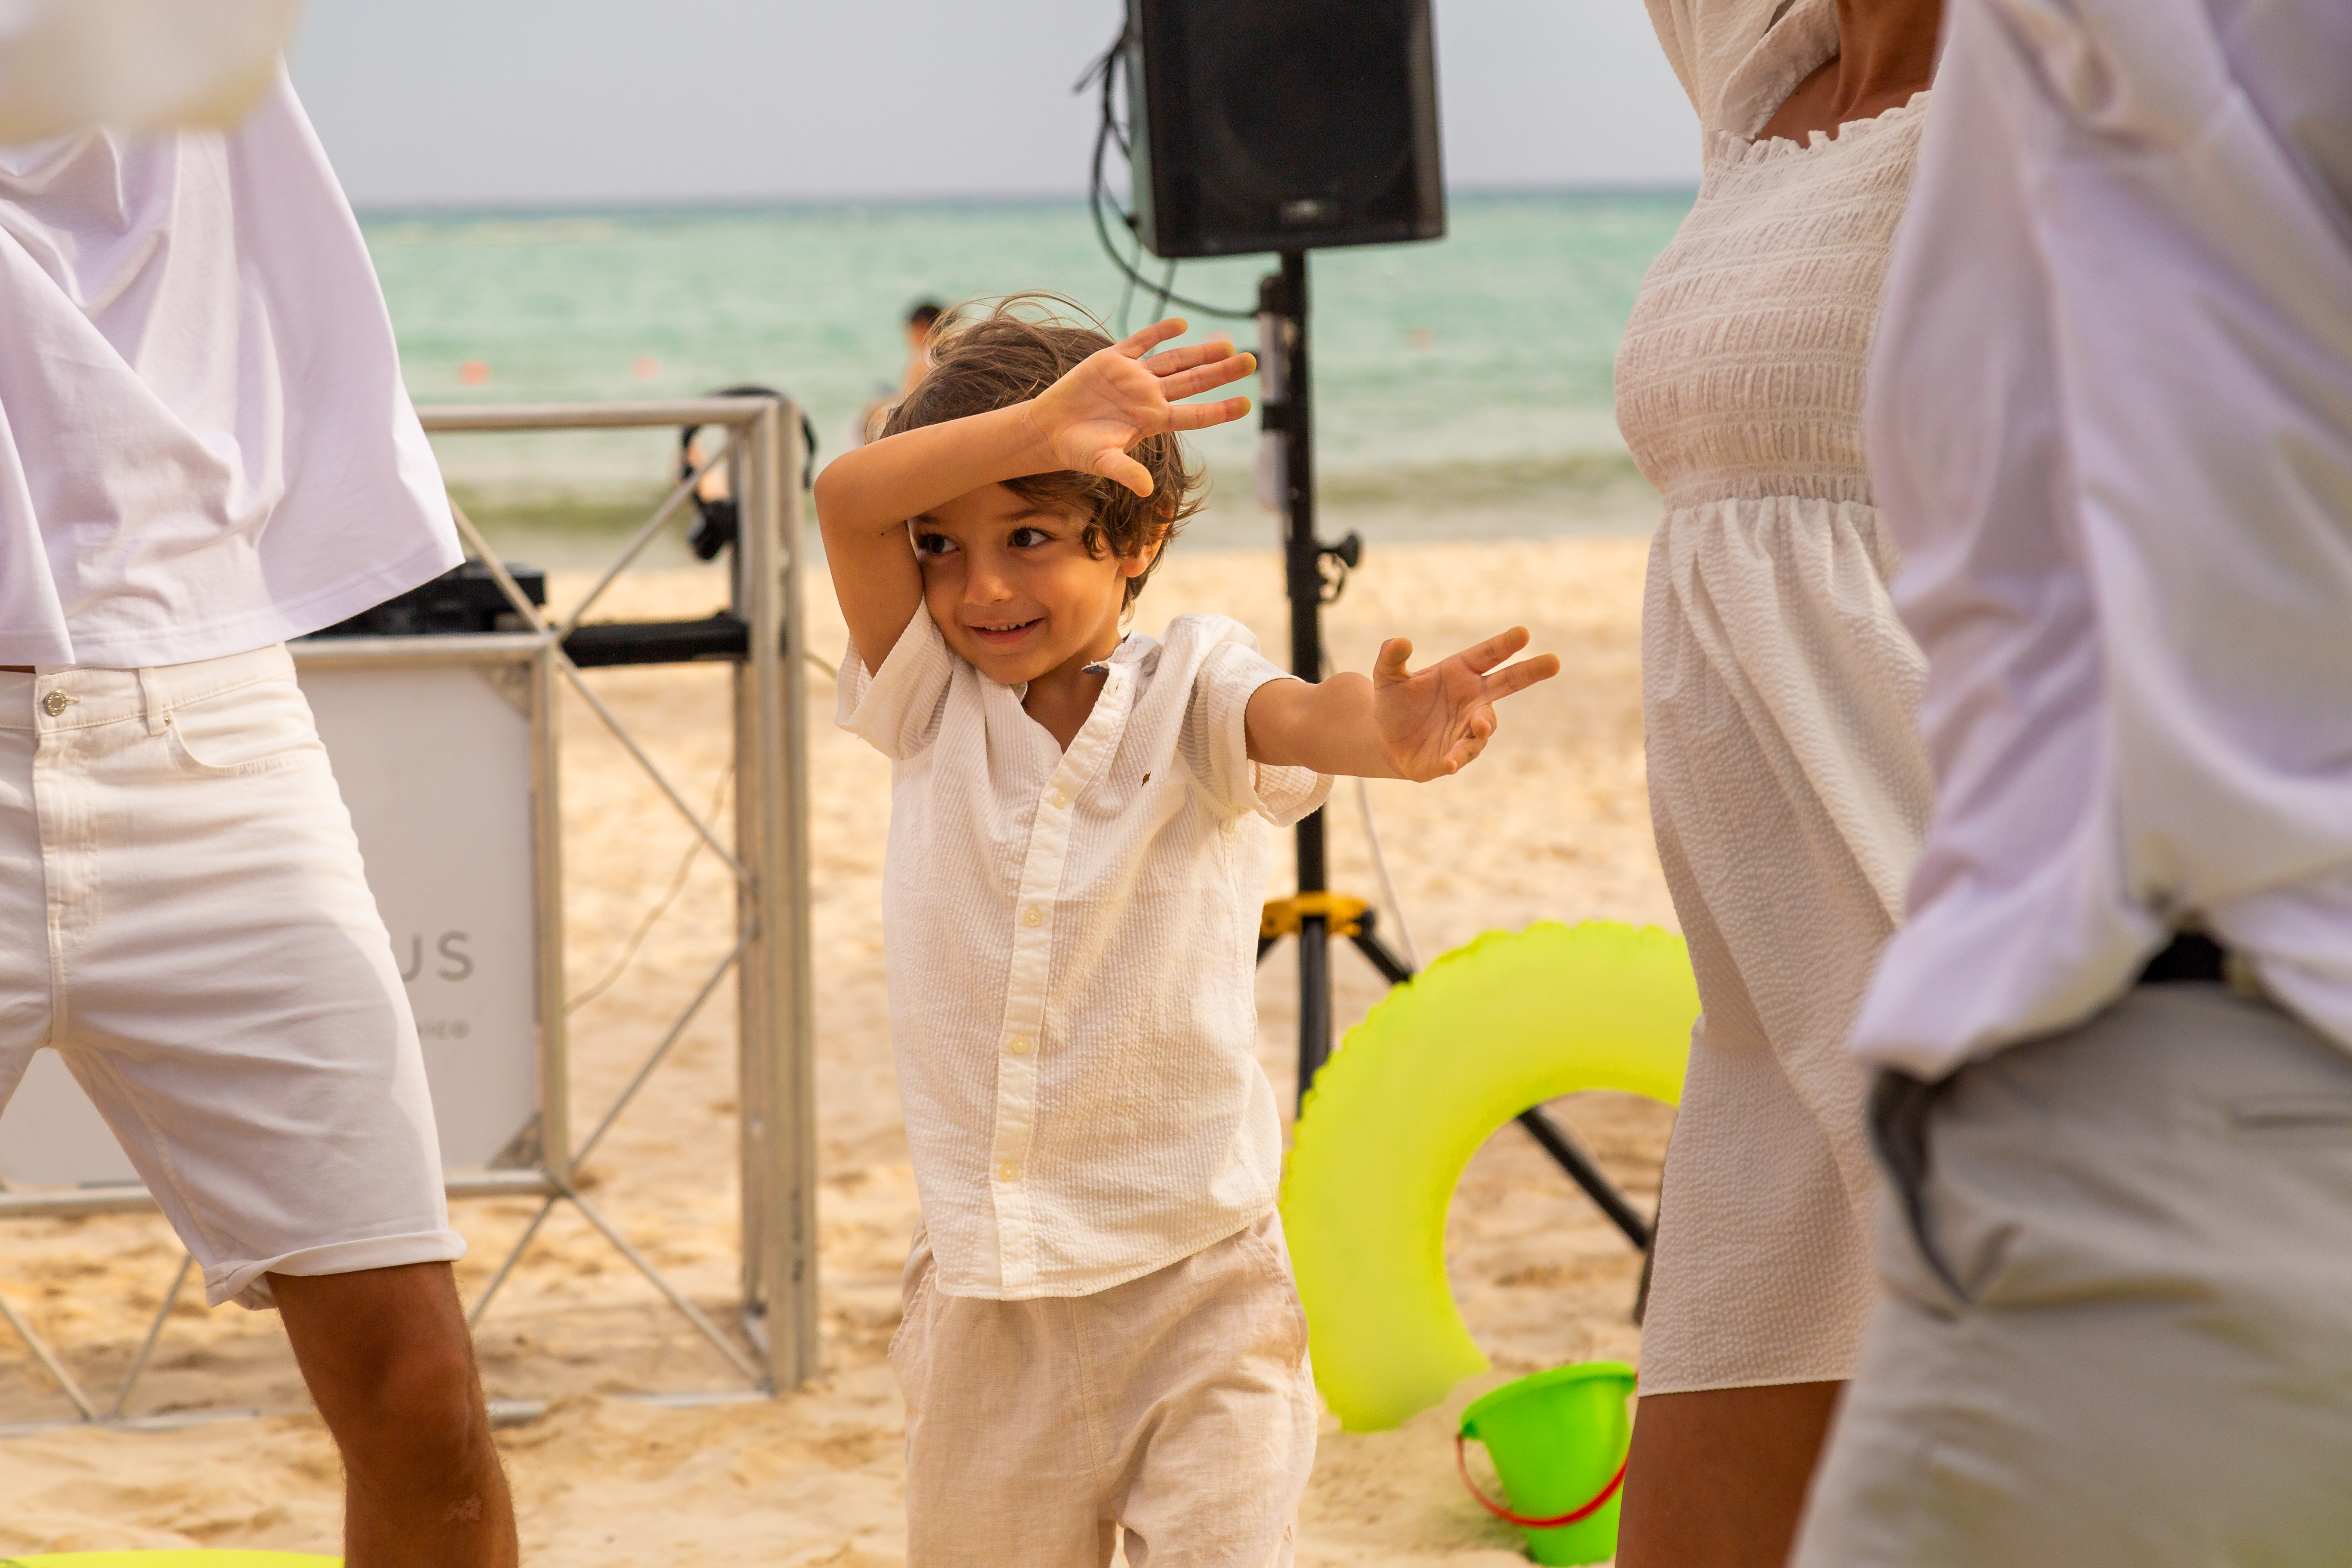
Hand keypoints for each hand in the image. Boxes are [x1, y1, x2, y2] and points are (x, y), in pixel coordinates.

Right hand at [1023, 318, 1255, 495]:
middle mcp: (1149, 397)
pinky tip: (1181, 324)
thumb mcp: (1102, 462)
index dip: (1221, 409)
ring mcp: (1133, 377)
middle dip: (1221, 371)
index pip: (1195, 414)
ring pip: (1175, 360)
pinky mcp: (1113, 359)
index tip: (1247, 403)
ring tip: (1228, 343)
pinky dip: (1160, 331)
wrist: (1050, 429)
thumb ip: (1125, 472)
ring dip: (1201, 351)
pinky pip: (1142, 341)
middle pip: (1194, 381)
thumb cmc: (1079, 450)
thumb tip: (1146, 490)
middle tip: (1251, 360)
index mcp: (1153, 421)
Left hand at [1372, 627, 1560, 780]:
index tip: (1524, 633)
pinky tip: (1450, 762)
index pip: (1488, 654)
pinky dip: (1458, 757)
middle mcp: (1473, 698)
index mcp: (1460, 672)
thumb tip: (1399, 641)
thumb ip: (1391, 658)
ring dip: (1483, 724)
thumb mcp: (1387, 677)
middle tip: (1554, 661)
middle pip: (1508, 682)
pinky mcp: (1455, 755)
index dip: (1505, 644)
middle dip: (1531, 671)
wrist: (1386, 740)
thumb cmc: (1395, 703)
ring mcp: (1468, 728)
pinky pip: (1462, 755)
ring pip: (1485, 724)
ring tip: (1478, 724)